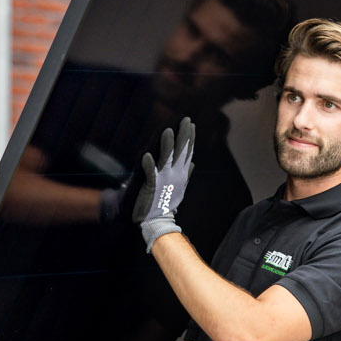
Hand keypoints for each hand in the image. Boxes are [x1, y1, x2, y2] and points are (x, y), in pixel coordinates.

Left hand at [132, 118, 194, 250]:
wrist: (158, 220)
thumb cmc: (167, 203)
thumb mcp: (180, 187)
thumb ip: (186, 173)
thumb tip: (193, 162)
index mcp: (181, 174)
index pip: (187, 153)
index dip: (189, 138)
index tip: (191, 124)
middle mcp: (174, 175)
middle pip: (180, 152)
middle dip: (183, 135)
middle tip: (185, 120)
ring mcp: (164, 180)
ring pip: (166, 159)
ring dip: (167, 146)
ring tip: (167, 131)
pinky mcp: (151, 187)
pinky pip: (150, 174)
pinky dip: (148, 165)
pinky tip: (147, 156)